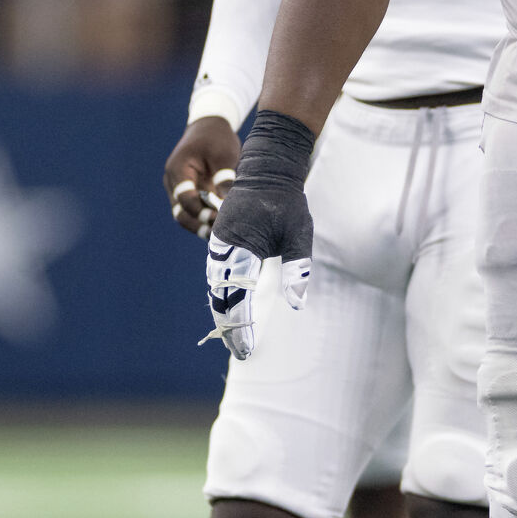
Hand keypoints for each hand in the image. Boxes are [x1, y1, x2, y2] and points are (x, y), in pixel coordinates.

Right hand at [164, 118, 241, 237]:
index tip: (217, 218)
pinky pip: (192, 210)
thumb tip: (227, 205)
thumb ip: (223, 178)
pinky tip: (218, 226)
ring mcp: (178, 188)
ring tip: (219, 235)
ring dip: (199, 225)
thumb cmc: (217, 138)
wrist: (209, 127)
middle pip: (180, 212)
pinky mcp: (188, 192)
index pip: (184, 198)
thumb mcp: (224, 155)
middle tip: (219, 233)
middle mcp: (173, 182)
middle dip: (198, 224)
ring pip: (184, 215)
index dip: (200, 211)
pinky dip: (203, 218)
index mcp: (178, 169)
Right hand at [200, 110, 318, 358]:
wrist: (270, 168)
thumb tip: (296, 303)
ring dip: (223, 309)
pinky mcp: (221, 238)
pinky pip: (218, 270)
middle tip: (239, 349)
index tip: (246, 347)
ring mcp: (219, 241)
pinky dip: (222, 291)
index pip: (238, 295)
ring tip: (233, 335)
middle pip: (221, 294)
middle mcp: (224, 245)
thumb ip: (297, 267)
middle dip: (229, 323)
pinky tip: (230, 307)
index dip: (240, 323)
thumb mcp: (299, 233)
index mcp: (242, 246)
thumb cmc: (288, 201)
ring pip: (216, 284)